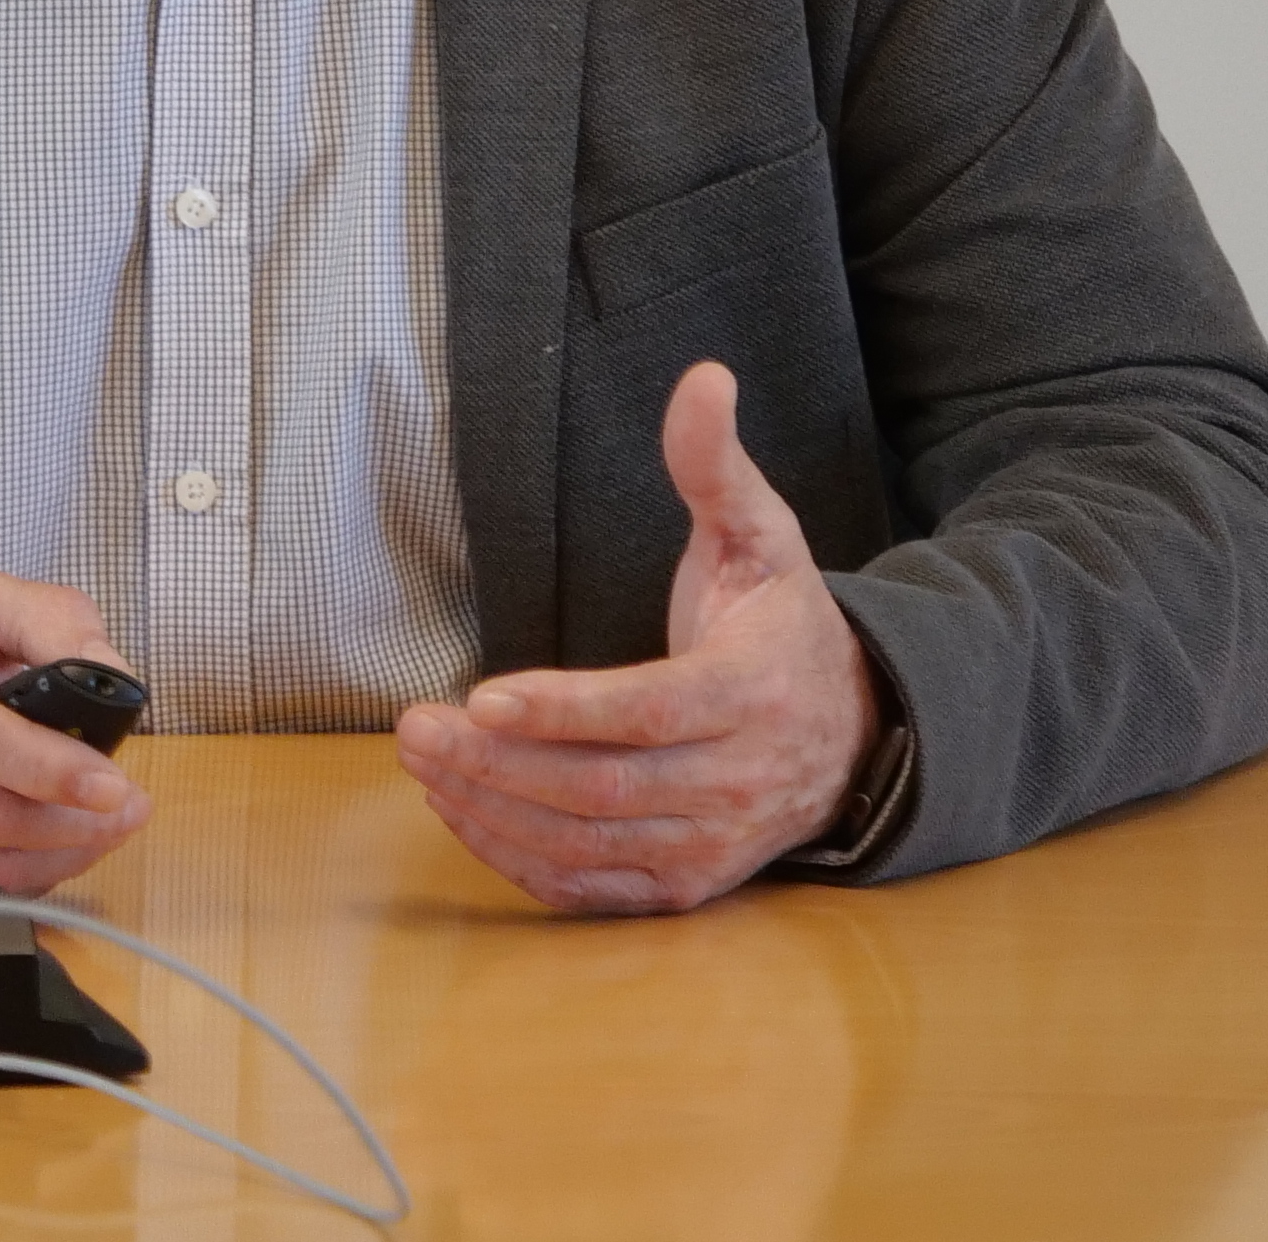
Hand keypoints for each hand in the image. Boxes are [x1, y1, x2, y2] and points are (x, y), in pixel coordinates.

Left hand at [398, 360, 875, 914]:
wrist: (855, 731)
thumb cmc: (781, 621)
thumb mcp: (762, 533)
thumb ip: (716, 464)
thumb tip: (704, 377)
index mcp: (752, 692)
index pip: (650, 710)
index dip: (565, 709)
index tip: (481, 692)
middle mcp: (737, 781)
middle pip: (604, 787)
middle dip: (499, 763)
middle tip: (413, 726)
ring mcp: (713, 845)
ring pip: (590, 844)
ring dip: (494, 810)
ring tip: (421, 762)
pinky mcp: (687, 885)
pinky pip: (594, 890)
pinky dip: (521, 859)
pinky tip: (462, 811)